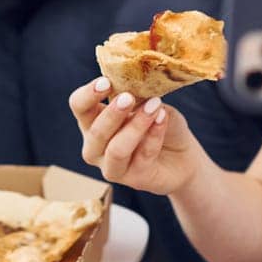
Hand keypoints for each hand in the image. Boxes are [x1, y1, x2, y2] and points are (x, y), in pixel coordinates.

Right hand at [69, 78, 203, 195]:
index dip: (88, 95)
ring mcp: (112, 166)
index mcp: (93, 121)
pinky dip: (154, 135)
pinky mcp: (134, 179)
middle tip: (129, 97)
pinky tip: (163, 118)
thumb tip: (137, 86)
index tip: (106, 82)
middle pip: (95, 132)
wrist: (182, 154)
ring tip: (154, 106)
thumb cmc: (159, 122)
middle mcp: (96, 146)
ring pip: (116, 149)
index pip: (79, 106)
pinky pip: (143, 156)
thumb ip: (140, 95)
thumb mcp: (149, 101)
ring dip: (135, 126)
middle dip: (112, 113)